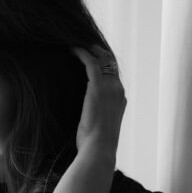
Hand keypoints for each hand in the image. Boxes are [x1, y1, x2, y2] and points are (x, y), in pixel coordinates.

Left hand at [72, 44, 126, 158]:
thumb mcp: (98, 128)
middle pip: (110, 61)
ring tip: (75, 42)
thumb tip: (85, 118)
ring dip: (89, 48)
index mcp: (120, 100)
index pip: (114, 74)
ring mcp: (111, 87)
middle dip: (98, 50)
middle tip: (83, 43)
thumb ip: (95, 117)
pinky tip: (71, 49)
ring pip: (102, 58)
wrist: (99, 150)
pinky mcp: (98, 87)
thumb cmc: (95, 146)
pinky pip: (91, 62)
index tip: (91, 56)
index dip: (103, 62)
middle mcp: (118, 90)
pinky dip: (81, 53)